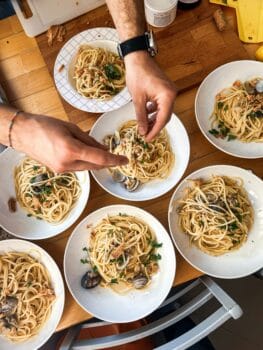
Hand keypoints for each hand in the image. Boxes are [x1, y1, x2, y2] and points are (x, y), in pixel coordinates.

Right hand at [12, 113, 127, 171]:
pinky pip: (78, 168)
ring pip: (87, 167)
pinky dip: (85, 162)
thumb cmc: (45, 125)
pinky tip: (85, 154)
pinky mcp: (58, 171)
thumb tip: (103, 148)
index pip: (100, 158)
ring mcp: (62, 169)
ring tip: (98, 150)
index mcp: (71, 150)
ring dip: (95, 161)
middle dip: (106, 161)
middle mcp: (67, 163)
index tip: (124, 160)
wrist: (23, 133)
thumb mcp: (71, 128)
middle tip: (116, 156)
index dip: (115, 160)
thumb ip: (89, 140)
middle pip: (95, 165)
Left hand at [124, 51, 176, 140]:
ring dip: (154, 120)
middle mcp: (172, 94)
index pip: (163, 119)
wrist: (137, 58)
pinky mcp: (165, 90)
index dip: (155, 131)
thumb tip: (142, 131)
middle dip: (155, 127)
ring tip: (144, 127)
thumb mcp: (138, 99)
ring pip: (163, 112)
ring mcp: (169, 92)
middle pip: (165, 116)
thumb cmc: (137, 74)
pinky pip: (161, 105)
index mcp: (167, 96)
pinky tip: (146, 115)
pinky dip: (154, 112)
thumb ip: (141, 117)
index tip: (147, 139)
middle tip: (145, 135)